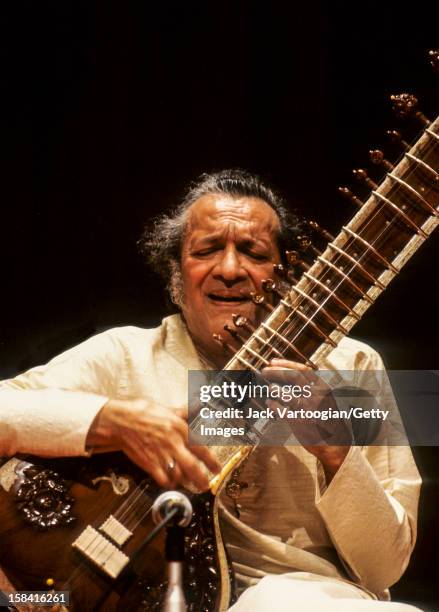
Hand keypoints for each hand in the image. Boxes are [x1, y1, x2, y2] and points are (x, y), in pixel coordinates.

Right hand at [86, 398, 220, 490]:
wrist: (121, 421)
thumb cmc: (143, 412)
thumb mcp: (168, 408)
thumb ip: (186, 411)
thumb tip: (199, 405)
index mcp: (180, 428)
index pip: (201, 448)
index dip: (211, 461)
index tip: (216, 468)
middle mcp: (173, 442)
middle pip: (193, 466)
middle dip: (202, 479)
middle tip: (206, 485)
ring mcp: (161, 454)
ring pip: (179, 475)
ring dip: (187, 483)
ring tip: (191, 486)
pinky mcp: (149, 463)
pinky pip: (163, 479)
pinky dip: (169, 483)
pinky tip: (171, 482)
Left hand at [262, 358, 350, 480]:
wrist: (337, 443)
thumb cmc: (327, 418)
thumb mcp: (324, 399)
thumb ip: (310, 388)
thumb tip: (286, 377)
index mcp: (323, 387)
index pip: (304, 369)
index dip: (286, 364)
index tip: (272, 361)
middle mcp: (318, 396)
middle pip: (294, 378)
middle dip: (276, 372)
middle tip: (264, 371)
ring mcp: (310, 409)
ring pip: (288, 394)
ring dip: (274, 389)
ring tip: (269, 387)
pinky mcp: (302, 423)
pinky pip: (283, 411)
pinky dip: (274, 406)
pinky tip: (269, 403)